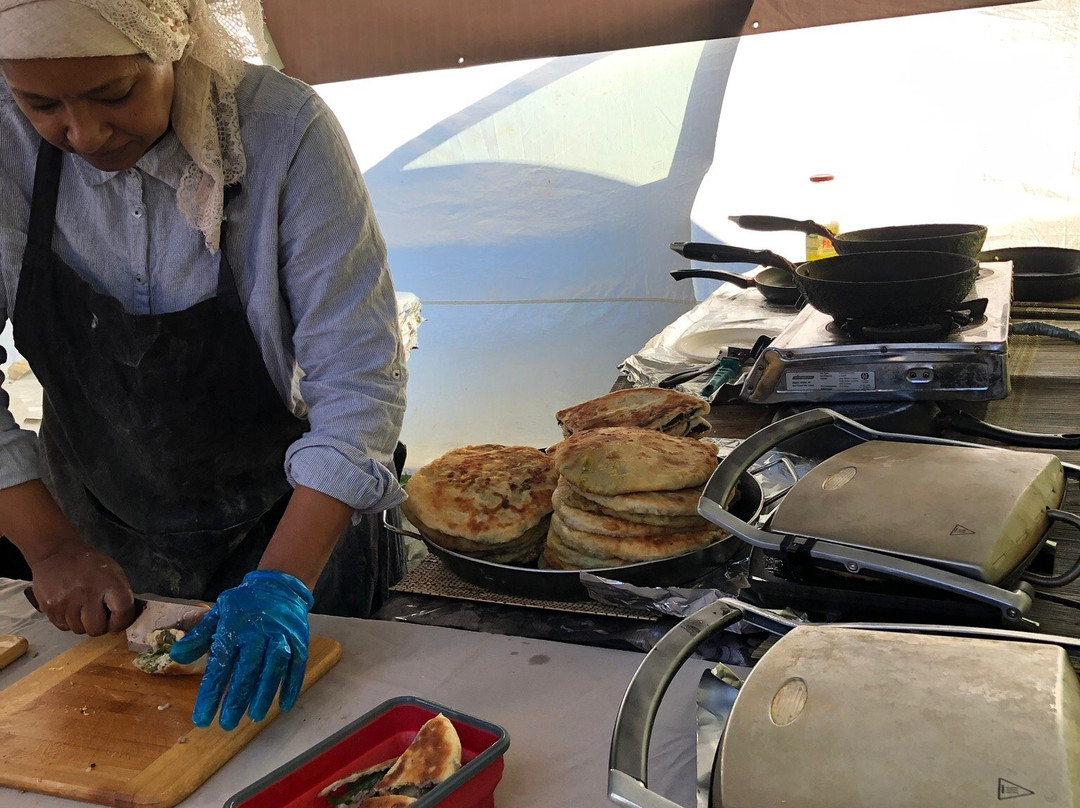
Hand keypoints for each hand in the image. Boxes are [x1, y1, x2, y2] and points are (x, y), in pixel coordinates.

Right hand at [30, 548, 136, 635]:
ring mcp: (66, 602)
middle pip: (96, 629)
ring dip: (82, 623)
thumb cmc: (89, 564)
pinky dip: (68, 621)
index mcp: (108, 583)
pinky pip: (63, 626)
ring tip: (81, 606)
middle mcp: (87, 593)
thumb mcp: (112, 572)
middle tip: (98, 616)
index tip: (119, 620)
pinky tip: (69, 606)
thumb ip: (120, 595)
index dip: (122, 621)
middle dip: (100, 626)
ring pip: (79, 630)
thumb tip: (124, 619)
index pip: (122, 612)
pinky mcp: (50, 608)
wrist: (56, 553)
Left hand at [169, 570, 313, 730]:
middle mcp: (259, 633)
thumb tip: (176, 656)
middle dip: (237, 698)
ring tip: (254, 717)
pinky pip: (297, 666)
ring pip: (274, 668)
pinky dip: (292, 686)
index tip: (202, 718)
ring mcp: (282, 637)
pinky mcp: (300, 641)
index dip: (211, 693)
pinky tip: (283, 706)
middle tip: (227, 724)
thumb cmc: (245, 603)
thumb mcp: (218, 613)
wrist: (279, 585)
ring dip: (265, 694)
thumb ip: (199, 636)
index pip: (220, 666)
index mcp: (235, 628)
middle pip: (248, 670)